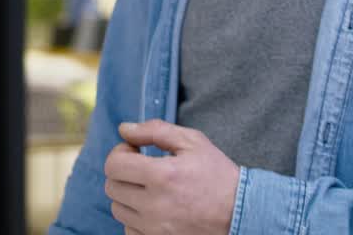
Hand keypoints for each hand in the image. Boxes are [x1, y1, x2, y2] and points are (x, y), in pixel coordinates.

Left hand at [103, 119, 238, 234]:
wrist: (240, 212)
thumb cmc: (217, 174)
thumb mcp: (193, 142)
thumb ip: (155, 130)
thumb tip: (124, 129)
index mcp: (162, 176)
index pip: (114, 165)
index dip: (120, 153)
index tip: (135, 151)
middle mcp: (154, 205)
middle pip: (112, 186)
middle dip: (123, 172)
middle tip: (142, 167)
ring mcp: (154, 228)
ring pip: (117, 209)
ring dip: (127, 194)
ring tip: (149, 188)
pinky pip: (128, 229)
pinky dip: (135, 217)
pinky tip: (153, 208)